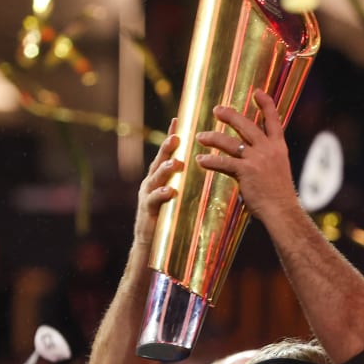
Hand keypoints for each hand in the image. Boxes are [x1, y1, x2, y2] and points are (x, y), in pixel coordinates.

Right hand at [132, 124, 181, 252]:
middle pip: (160, 159)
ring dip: (165, 169)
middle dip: (167, 147)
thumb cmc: (172, 217)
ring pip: (156, 177)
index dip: (171, 135)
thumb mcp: (182, 195)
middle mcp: (152, 181)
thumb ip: (191, 182)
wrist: (153, 243)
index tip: (178, 120)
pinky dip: (162, 194)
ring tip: (175, 162)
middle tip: (176, 136)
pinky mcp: (148, 210)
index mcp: (162, 175)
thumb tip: (215, 168)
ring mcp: (148, 194)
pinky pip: (155, 200)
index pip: (168, 152)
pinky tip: (171, 191)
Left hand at [194, 90, 296, 221]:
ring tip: (200, 136)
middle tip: (217, 109)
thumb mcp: (278, 170)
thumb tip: (256, 155)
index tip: (258, 92)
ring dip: (212, 138)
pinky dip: (210, 161)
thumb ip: (267, 159)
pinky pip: (223, 162)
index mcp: (278, 148)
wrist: (282, 210)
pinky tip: (200, 160)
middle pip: (246, 125)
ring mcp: (256, 159)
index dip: (266, 105)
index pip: (273, 120)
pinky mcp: (245, 171)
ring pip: (229, 142)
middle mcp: (268, 149)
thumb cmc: (279, 195)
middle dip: (230, 115)